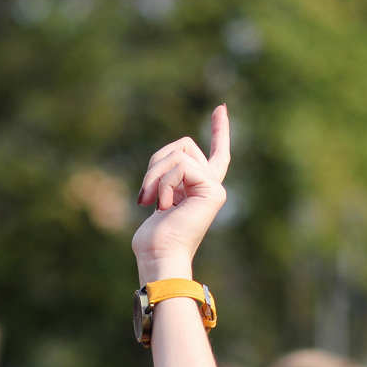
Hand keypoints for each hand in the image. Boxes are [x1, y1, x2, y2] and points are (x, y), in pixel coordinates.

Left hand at [132, 105, 229, 283]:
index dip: (219, 131)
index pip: (215, 154)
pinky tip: (164, 206)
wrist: (160, 258)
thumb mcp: (156, 198)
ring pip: (179, 153)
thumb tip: (161, 164)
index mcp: (199, 189)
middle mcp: (212, 186)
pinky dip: (163, 184)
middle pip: (183, 145)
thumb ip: (164, 179)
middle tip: (145, 197)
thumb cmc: (153, 239)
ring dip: (155, 176)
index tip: (221, 108)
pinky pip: (179, 167)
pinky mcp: (211, 190)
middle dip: (156, 164)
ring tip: (152, 203)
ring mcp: (214, 188)